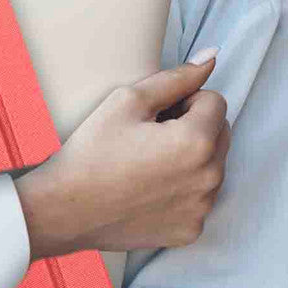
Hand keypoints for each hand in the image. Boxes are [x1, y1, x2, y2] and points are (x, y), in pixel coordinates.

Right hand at [15, 49, 229, 259]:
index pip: (215, 101)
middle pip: (220, 133)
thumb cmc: (93, 150)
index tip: (156, 113)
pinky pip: (200, 197)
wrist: (67, 208)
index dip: (185, 99)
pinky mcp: (191, 230)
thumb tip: (212, 56)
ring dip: (192, 157)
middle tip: (152, 133)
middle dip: (195, 126)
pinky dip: (184, 188)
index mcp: (196, 141)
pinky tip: (150, 187)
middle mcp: (208, 178)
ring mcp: (202, 209)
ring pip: (213, 165)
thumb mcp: (129, 100)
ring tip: (149, 160)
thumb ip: (177, 77)